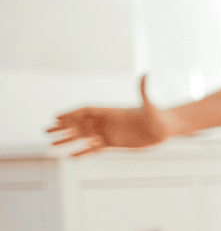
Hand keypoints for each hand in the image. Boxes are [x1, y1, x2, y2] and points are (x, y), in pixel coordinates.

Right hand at [48, 75, 171, 155]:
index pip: (86, 111)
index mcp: (111, 112)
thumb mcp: (150, 104)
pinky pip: (94, 149)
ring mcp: (109, 133)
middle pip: (79, 124)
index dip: (71, 114)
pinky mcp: (114, 144)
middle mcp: (107, 122)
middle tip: (45, 131)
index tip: (57, 118)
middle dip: (62, 128)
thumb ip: (144, 90)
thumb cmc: (158, 115)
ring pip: (83, 137)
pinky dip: (82, 152)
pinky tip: (70, 156)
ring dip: (67, 140)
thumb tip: (146, 73)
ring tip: (51, 145)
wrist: (165, 128)